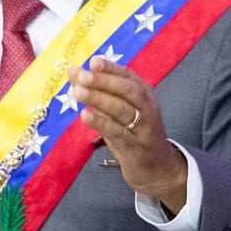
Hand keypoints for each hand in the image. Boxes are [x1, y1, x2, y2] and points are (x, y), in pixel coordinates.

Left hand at [69, 55, 186, 213]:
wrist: (157, 168)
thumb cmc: (133, 133)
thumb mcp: (116, 111)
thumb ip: (97, 91)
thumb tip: (73, 71)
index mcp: (145, 95)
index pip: (129, 77)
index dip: (111, 68)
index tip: (92, 61)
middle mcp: (148, 109)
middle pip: (128, 91)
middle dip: (104, 81)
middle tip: (82, 76)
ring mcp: (144, 129)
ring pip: (122, 110)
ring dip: (99, 99)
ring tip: (78, 91)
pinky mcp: (137, 149)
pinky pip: (119, 133)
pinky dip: (101, 122)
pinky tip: (85, 115)